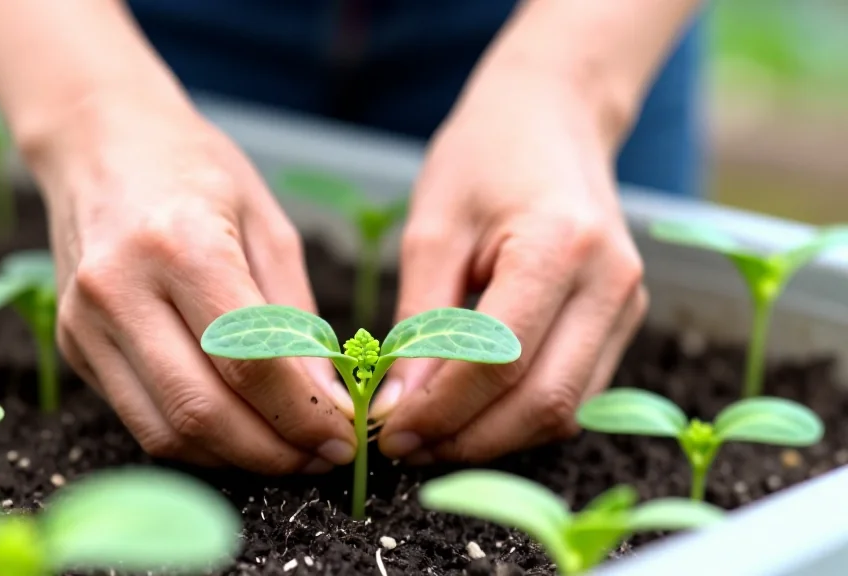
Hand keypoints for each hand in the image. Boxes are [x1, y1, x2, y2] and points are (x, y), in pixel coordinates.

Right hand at [26, 93, 356, 473]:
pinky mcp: (72, 345)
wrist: (99, 143)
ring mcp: (85, 322)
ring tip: (286, 452)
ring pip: (165, 432)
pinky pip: (140, 418)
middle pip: (202, 410)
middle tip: (321, 456)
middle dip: (274, 452)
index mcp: (180, 245)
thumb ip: (296, 316)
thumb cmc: (196, 172)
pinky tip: (238, 430)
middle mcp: (119, 289)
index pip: (250, 362)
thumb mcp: (269, 225)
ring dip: (235, 459)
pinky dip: (196, 441)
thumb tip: (328, 400)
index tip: (345, 434)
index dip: (306, 413)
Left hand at [374, 66, 647, 463]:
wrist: (552, 118)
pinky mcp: (622, 323)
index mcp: (561, 246)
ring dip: (493, 438)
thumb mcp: (432, 229)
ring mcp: (628, 306)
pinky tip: (468, 412)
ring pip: (564, 411)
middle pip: (544, 402)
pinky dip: (518, 416)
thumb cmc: (483, 159)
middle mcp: (611, 283)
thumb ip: (420, 322)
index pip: (501, 361)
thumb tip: (398, 406)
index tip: (388, 430)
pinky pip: (573, 394)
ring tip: (428, 434)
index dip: (441, 410)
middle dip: (467, 439)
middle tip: (403, 446)